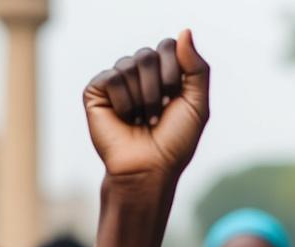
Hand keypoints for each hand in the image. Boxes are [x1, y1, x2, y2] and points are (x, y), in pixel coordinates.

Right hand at [83, 29, 209, 179]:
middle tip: (158, 115)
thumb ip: (197, 68)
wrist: (150, 168)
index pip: (168, 46)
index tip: (175, 100)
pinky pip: (113, 78)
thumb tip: (184, 31)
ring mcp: (117, 81)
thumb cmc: (174, 141)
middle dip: (160, 88)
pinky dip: (124, 102)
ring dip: (143, 99)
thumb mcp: (197, 104)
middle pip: (149, 54)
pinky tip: (124, 119)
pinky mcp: (96, 91)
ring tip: (141, 120)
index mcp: (163, 73)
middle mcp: (139, 73)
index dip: (175, 73)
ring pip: (130, 65)